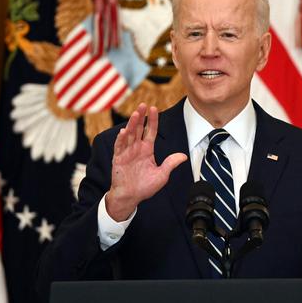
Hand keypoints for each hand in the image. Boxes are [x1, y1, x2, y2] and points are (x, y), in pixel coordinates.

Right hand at [105, 103, 187, 220]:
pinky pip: (119, 147)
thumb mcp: (162, 175)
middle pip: (139, 129)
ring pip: (129, 135)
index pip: (150, 131)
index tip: (154, 108)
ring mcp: (127, 152)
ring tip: (136, 114)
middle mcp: (136, 148)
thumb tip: (183, 156)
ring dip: (132, 124)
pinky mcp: (118, 159)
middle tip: (143, 105)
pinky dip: (121, 139)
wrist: (130, 197)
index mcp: (147, 150)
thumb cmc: (145, 187)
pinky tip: (124, 131)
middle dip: (141, 117)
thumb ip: (170, 164)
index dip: (152, 120)